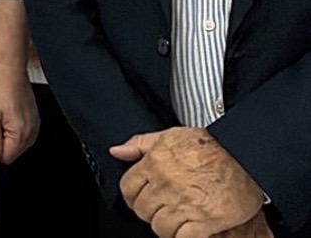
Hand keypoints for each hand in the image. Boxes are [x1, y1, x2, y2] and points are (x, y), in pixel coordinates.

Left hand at [0, 61, 37, 165]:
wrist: (8, 67)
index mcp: (20, 133)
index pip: (6, 158)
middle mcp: (32, 131)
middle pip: (13, 152)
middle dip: (0, 142)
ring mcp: (34, 124)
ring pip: (18, 143)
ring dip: (6, 135)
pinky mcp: (34, 117)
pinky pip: (23, 132)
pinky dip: (13, 128)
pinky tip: (5, 114)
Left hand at [111, 127, 264, 237]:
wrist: (246, 155)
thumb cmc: (213, 145)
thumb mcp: (171, 136)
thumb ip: (140, 143)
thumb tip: (117, 151)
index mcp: (155, 163)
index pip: (127, 188)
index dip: (133, 196)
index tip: (141, 200)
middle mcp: (166, 184)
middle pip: (143, 210)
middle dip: (151, 213)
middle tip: (164, 210)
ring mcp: (184, 203)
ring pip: (160, 227)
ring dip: (168, 228)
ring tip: (178, 221)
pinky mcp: (205, 220)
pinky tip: (191, 231)